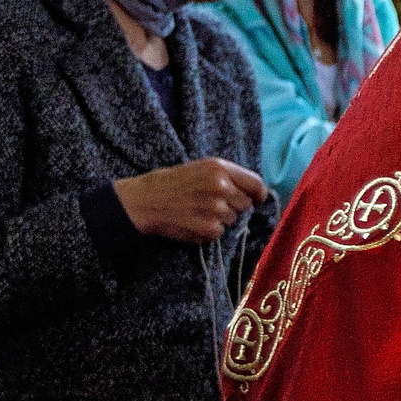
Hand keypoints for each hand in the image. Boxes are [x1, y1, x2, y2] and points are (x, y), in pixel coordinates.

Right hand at [115, 158, 266, 243]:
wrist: (143, 200)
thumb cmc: (170, 183)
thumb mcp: (200, 168)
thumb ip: (228, 177)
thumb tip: (254, 191)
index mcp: (220, 168)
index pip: (256, 184)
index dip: (258, 194)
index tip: (255, 200)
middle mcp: (221, 187)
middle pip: (246, 204)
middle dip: (233, 207)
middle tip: (209, 204)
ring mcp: (216, 209)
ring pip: (233, 220)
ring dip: (219, 219)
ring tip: (196, 211)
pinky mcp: (209, 228)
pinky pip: (219, 232)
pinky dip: (208, 231)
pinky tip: (191, 222)